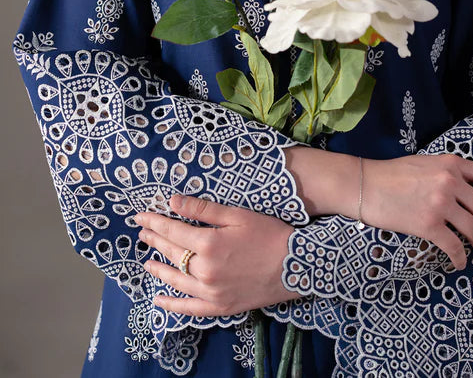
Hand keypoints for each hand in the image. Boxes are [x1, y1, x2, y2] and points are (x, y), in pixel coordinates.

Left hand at [133, 195, 296, 316]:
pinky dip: (172, 304)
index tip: (140, 216)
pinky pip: (189, 308)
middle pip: (172, 253)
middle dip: (155, 240)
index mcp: (208, 244)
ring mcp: (211, 292)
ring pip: (176, 279)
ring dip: (159, 268)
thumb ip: (203, 209)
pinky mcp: (219, 307)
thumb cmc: (268, 234)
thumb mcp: (237, 215)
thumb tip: (173, 201)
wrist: (295, 265)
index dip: (155, 222)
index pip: (172, 231)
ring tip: (146, 260)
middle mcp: (204, 271)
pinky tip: (159, 299)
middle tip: (142, 232)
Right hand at [361, 153, 472, 269]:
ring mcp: (440, 203)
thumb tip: (470, 190)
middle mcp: (450, 182)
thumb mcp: (426, 163)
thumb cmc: (392, 174)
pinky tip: (460, 262)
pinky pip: (453, 245)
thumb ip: (449, 173)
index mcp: (452, 164)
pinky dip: (460, 257)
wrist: (364, 185)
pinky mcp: (427, 224)